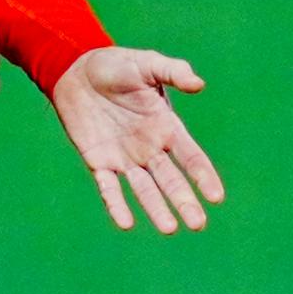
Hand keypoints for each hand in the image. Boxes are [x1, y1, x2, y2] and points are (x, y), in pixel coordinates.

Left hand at [50, 47, 225, 232]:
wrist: (76, 69)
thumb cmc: (116, 65)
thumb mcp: (146, 64)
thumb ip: (172, 72)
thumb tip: (198, 84)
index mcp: (166, 127)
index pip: (190, 156)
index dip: (203, 176)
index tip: (216, 197)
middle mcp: (149, 148)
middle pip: (171, 180)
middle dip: (184, 201)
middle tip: (198, 224)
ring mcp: (124, 158)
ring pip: (144, 190)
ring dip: (156, 209)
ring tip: (169, 229)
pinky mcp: (98, 162)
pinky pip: (109, 188)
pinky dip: (116, 204)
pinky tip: (125, 223)